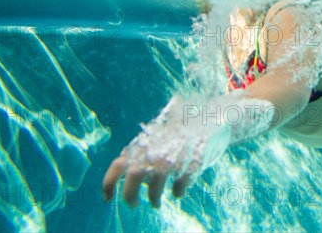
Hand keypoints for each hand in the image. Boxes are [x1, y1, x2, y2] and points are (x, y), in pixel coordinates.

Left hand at [102, 96, 230, 207]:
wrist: (213, 117)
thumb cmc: (184, 127)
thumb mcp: (161, 134)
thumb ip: (146, 150)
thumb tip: (131, 172)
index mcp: (145, 143)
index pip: (118, 165)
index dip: (109, 184)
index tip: (108, 198)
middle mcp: (155, 152)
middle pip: (134, 179)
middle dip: (130, 197)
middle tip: (134, 204)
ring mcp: (173, 159)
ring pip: (155, 189)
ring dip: (154, 199)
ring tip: (156, 203)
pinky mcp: (190, 166)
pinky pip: (179, 187)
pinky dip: (178, 192)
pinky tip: (178, 192)